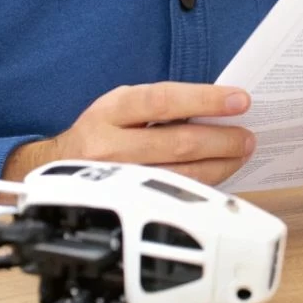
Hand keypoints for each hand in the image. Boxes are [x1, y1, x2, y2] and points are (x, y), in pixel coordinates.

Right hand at [2, 82, 255, 185]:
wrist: (54, 166)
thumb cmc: (102, 130)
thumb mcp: (122, 106)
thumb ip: (162, 105)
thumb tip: (220, 107)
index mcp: (112, 111)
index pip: (163, 101)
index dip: (204, 99)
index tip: (239, 100)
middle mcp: (110, 146)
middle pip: (177, 143)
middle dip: (222, 140)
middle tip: (247, 136)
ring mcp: (117, 179)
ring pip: (179, 175)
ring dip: (219, 164)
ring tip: (241, 153)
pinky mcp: (125, 203)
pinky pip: (172, 195)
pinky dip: (201, 184)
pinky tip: (219, 173)